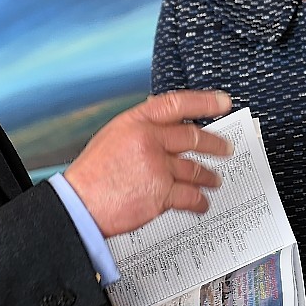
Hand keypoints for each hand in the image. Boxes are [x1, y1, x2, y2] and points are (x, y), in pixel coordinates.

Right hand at [64, 90, 232, 236]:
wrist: (79, 204)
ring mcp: (156, 167)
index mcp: (135, 122)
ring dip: (209, 176)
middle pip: (193, 137)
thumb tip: (164, 124)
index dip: (204, 101)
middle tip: (226, 148)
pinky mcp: (161, 193)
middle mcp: (148, 141)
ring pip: (195, 169)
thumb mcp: (112, 137)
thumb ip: (139, 128)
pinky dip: (200, 201)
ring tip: (215, 179)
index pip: (177, 104)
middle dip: (215, 144)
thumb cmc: (92, 174)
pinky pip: (190, 196)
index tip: (221, 102)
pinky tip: (202, 203)